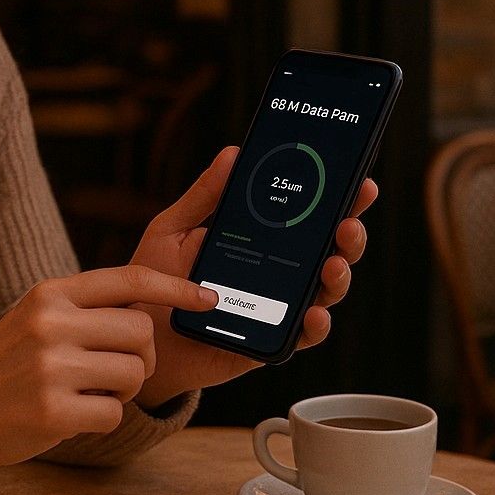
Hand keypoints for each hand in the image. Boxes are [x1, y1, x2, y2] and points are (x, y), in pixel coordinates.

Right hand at [0, 264, 217, 483]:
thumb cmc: (5, 366)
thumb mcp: (37, 317)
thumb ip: (85, 307)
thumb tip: (152, 304)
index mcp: (51, 293)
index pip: (130, 279)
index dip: (176, 287)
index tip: (207, 298)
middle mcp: (51, 322)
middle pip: (142, 332)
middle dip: (142, 358)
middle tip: (117, 371)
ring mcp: (50, 366)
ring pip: (134, 373)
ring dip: (123, 390)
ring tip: (87, 392)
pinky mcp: (52, 410)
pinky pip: (115, 412)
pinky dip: (104, 418)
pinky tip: (72, 414)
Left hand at [128, 146, 377, 408]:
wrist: (136, 336)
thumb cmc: (154, 281)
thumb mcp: (174, 229)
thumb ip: (204, 196)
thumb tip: (233, 152)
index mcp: (262, 239)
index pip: (309, 215)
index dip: (338, 199)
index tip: (358, 181)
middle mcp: (278, 271)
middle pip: (330, 250)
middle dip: (349, 234)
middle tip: (348, 222)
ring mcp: (279, 307)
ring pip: (326, 290)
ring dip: (339, 275)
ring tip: (333, 264)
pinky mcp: (270, 342)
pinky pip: (303, 336)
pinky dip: (316, 325)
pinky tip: (314, 312)